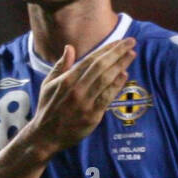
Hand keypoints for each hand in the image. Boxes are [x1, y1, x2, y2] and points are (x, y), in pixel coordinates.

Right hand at [29, 37, 136, 155]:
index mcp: (67, 80)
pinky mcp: (92, 117)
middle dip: (117, 52)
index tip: (119, 42)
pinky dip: (116, 86)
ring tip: (132, 55)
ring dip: (120, 66)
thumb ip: (60, 66)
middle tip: (131, 42)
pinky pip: (107, 98)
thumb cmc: (47, 108)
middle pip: (101, 66)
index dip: (106, 49)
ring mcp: (85, 103)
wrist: (45, 136)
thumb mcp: (48, 84)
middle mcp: (77, 89)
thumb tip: (70, 48)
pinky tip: (124, 75)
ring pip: (106, 80)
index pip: (91, 60)